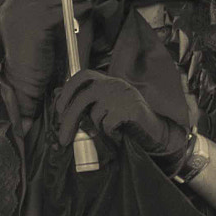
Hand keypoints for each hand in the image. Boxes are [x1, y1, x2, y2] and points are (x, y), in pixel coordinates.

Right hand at [0, 0, 94, 116]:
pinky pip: (63, 9)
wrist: (24, 76)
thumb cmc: (31, 52)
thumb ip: (36, 5)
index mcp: (9, 4)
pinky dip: (78, 6)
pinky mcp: (37, 22)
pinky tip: (89, 6)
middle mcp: (13, 5)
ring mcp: (24, 13)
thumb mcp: (27, 24)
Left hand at [55, 69, 191, 173]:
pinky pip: (108, 125)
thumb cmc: (129, 122)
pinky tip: (120, 133)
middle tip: (63, 139)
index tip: (59, 108)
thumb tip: (60, 103)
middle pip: (82, 98)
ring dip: (98, 129)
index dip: (67, 90)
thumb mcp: (107, 108)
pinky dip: (110, 134)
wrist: (157, 132)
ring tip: (110, 132)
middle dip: (69, 120)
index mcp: (108, 81)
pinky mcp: (131, 108)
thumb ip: (89, 104)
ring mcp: (123, 95)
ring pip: (95, 115)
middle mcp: (115, 84)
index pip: (83, 76)